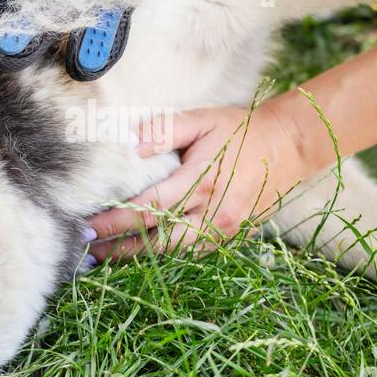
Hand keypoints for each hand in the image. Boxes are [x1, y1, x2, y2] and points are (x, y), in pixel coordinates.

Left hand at [86, 101, 315, 259]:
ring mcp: (224, 229)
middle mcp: (212, 212)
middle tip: (87, 251)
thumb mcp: (202, 119)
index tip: (88, 226)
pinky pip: (193, 252)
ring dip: (139, 256)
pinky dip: (166, 254)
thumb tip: (130, 145)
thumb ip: (164, 130)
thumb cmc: (240, 129)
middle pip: (157, 242)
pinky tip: (144, 250)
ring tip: (108, 255)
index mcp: (200, 182)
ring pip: (174, 253)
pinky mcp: (231, 235)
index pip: (147, 210)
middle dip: (119, 248)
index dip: (114, 221)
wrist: (288, 146)